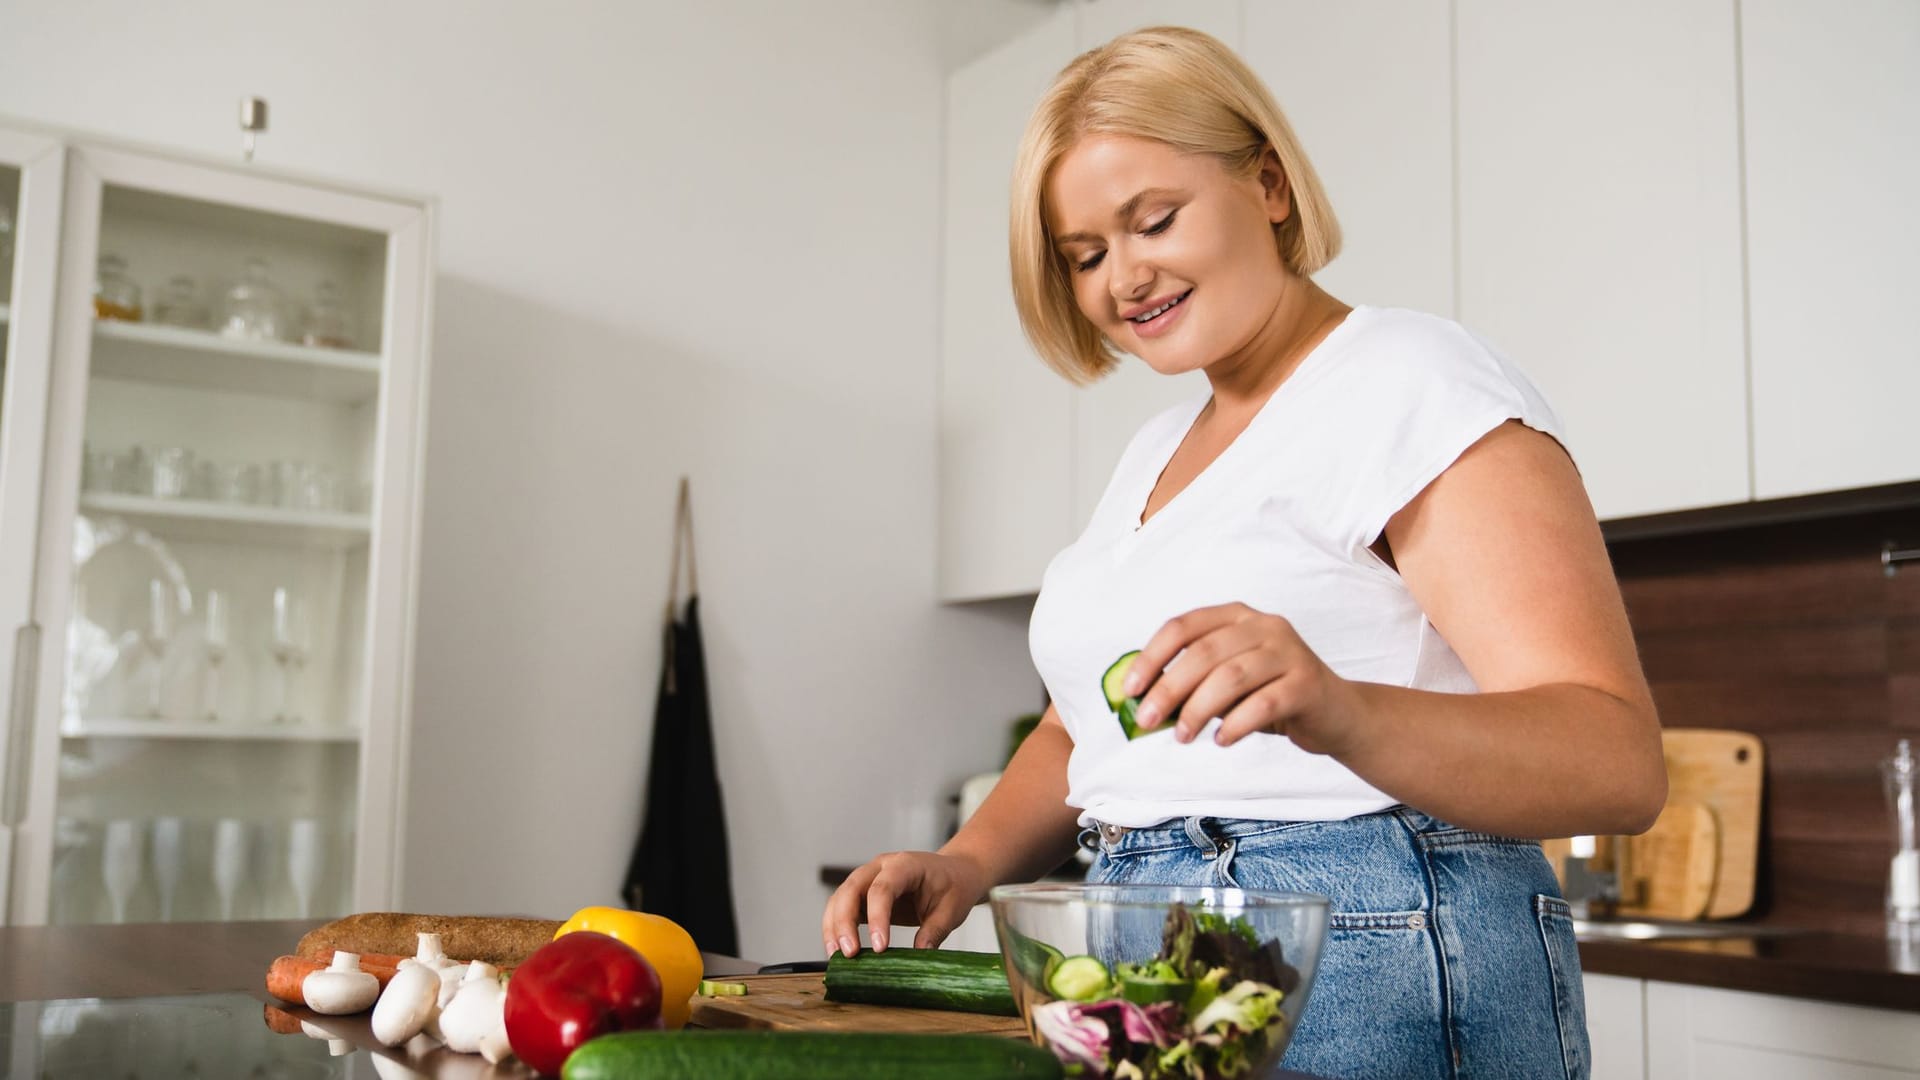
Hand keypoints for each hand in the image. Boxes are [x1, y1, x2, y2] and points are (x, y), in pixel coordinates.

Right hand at [821, 850, 987, 956]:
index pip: (883, 888)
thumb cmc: (955, 886)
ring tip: (836, 955)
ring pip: (840, 898)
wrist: (955, 873)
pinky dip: (836, 927)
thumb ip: (936, 931)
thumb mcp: (953, 909)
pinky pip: (843, 907)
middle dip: (844, 922)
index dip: (878, 917)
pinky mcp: (863, 894)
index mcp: (905, 865)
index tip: (880, 947)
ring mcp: (868, 878)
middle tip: (848, 954)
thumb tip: (918, 954)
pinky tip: (838, 950)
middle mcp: (880, 867)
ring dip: (834, 926)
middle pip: (851, 890)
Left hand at [1124, 602, 1362, 752]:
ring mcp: (1289, 651)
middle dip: (1168, 689)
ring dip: (1198, 709)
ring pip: (1231, 677)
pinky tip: (1222, 740)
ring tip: (1182, 735)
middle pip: (1203, 653)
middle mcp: (1264, 625)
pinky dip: (1236, 724)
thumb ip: (1193, 683)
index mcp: (1236, 616)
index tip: (1131, 690)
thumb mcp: (1228, 682)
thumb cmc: (1270, 695)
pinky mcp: (1306, 682)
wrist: (1336, 713)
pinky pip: (1263, 703)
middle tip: (1147, 720)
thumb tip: (1142, 702)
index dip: (1151, 657)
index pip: (1183, 627)